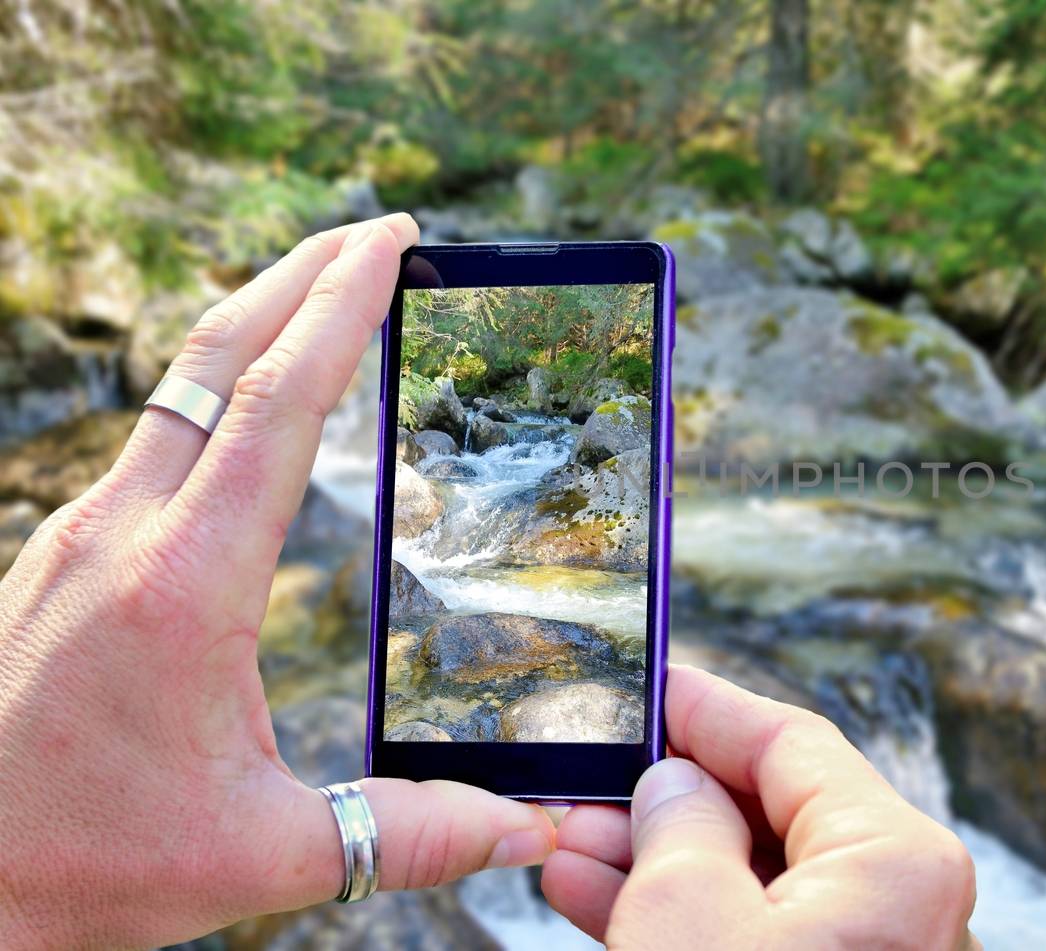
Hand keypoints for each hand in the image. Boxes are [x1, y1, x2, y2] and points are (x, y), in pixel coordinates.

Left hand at [0, 216, 555, 948]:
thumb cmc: (81, 868)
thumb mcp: (260, 857)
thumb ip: (406, 835)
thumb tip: (527, 831)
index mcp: (184, 585)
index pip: (277, 406)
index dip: (341, 311)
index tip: (394, 243)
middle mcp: (122, 536)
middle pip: (217, 357)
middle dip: (303, 274)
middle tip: (382, 231)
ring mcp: (79, 538)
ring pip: (177, 389)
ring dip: (257, 323)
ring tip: (327, 293)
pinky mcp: (61, 558)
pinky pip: (153, 437)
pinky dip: (218, 389)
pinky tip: (249, 408)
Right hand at [542, 664, 980, 949]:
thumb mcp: (689, 920)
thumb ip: (679, 828)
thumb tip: (674, 787)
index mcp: (895, 860)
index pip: (793, 742)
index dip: (708, 710)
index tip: (650, 687)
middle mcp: (899, 904)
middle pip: (770, 811)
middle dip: (667, 797)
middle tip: (590, 782)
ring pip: (753, 881)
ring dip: (658, 861)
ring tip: (573, 845)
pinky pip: (754, 934)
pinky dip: (682, 916)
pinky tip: (599, 896)